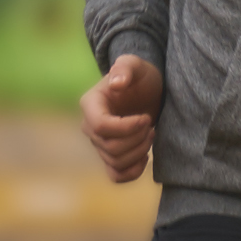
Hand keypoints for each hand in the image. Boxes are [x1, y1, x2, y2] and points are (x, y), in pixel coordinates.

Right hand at [79, 51, 163, 183]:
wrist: (146, 91)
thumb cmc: (140, 76)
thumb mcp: (136, 65)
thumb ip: (125, 67)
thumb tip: (116, 83)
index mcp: (90, 104)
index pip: (100, 126)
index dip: (125, 128)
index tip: (146, 119)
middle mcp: (89, 126)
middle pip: (110, 147)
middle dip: (137, 139)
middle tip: (151, 125)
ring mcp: (99, 143)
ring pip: (115, 161)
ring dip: (139, 152)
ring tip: (151, 134)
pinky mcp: (110, 156)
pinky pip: (116, 175)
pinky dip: (132, 172)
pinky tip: (145, 157)